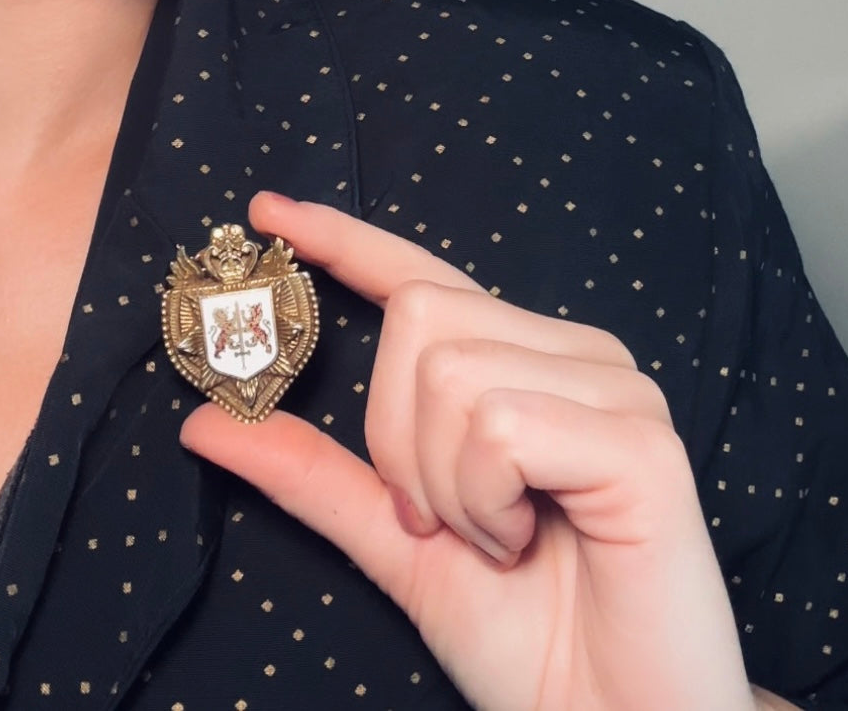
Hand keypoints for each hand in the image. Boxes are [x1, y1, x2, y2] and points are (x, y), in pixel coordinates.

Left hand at [181, 192, 764, 710]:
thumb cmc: (524, 635)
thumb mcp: (396, 544)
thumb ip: (312, 476)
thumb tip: (205, 421)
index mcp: (524, 366)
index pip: (424, 277)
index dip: (343, 240)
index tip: (267, 213)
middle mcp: (575, 356)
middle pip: (420, 317)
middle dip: (394, 437)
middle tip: (438, 520)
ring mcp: (617, 390)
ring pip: (450, 372)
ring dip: (441, 484)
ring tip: (499, 538)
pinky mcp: (642, 441)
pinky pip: (498, 425)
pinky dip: (483, 500)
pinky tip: (527, 540)